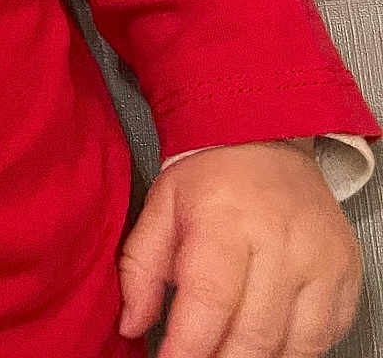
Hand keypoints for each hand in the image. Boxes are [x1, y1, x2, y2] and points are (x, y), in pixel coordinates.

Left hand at [117, 139, 363, 357]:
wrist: (265, 140)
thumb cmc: (210, 176)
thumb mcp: (160, 206)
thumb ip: (140, 267)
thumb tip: (131, 323)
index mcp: (227, 220)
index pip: (209, 302)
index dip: (188, 347)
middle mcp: (281, 243)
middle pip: (254, 335)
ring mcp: (321, 262)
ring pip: (294, 346)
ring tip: (226, 354)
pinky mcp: (347, 275)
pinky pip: (324, 337)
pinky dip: (293, 352)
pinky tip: (266, 344)